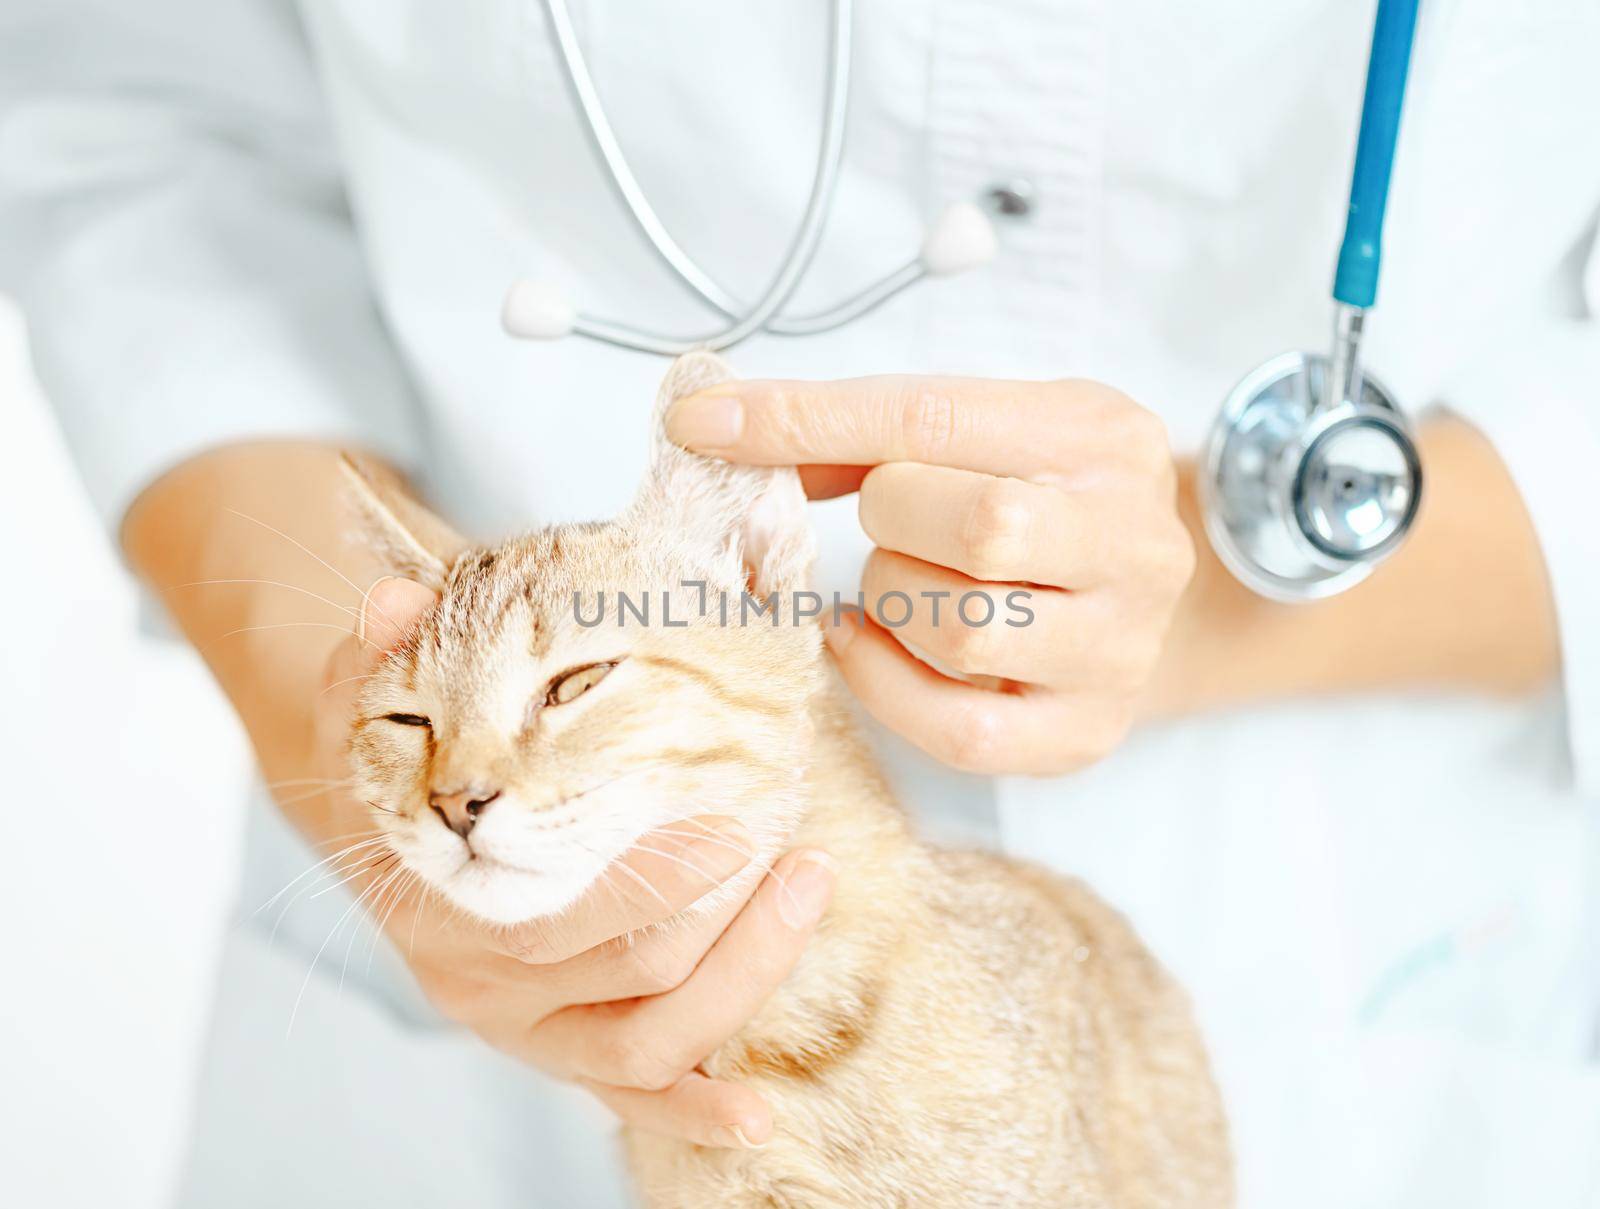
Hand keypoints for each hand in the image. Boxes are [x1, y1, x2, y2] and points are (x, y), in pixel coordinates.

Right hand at [309, 578, 836, 1147]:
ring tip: (808, 894)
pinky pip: (625, 1097)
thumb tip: (394, 598)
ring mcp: (516, 1024)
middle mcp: (473, 977)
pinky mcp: (552, 1047)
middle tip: (804, 856)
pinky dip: (691, 1112)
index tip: (740, 826)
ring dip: (739, 980)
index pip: (555, 917)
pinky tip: (757, 1115)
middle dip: (725, 924)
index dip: (653, 881)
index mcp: (434, 898)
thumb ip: (384, 645)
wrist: (384, 816)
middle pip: (619, 977)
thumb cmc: (403, 743)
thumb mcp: (370, 686)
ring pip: (639, 1043)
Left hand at [667, 376, 1193, 773]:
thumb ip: (858, 433)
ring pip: (965, 632)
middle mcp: (1134, 543)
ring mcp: (1120, 647)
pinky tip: (870, 644)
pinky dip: (886, 686)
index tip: (705, 423)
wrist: (1147, 599)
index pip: (936, 418)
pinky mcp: (1087, 732)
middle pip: (980, 528)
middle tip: (890, 521)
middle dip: (891, 522)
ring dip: (893, 602)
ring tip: (905, 581)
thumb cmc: (1039, 500)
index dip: (807, 422)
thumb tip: (711, 427)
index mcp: (1100, 437)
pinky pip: (960, 730)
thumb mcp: (979, 434)